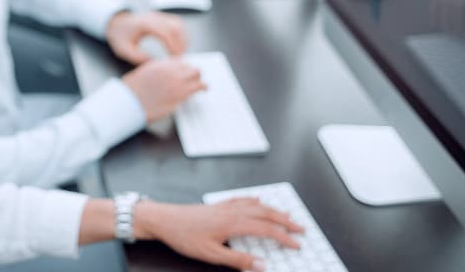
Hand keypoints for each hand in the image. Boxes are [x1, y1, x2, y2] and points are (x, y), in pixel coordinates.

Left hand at [106, 11, 186, 63]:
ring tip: (180, 53)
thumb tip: (154, 64)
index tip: (174, 59)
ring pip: (178, 24)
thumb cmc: (120, 37)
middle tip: (179, 59)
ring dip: (183, 39)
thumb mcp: (123, 50)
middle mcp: (154, 17)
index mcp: (145, 24)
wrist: (116, 23)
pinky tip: (179, 46)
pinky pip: (176, 23)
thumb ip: (136, 57)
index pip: (165, 33)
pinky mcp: (161, 17)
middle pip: (175, 27)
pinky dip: (181, 34)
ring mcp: (158, 16)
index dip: (173, 46)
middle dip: (180, 44)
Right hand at [122, 58, 205, 121]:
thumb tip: (164, 72)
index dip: (184, 67)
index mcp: (161, 65)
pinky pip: (197, 88)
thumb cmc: (132, 90)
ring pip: (197, 76)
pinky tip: (204, 89)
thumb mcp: (143, 72)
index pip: (180, 62)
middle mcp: (171, 71)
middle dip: (194, 73)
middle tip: (195, 78)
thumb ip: (156, 70)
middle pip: (191, 67)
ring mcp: (177, 83)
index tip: (185, 71)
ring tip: (202, 84)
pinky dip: (202, 88)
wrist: (130, 103)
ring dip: (200, 80)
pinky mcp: (180, 96)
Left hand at [136, 199, 304, 271]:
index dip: (284, 237)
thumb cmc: (183, 236)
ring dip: (273, 209)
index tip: (296, 244)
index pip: (266, 229)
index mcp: (233, 223)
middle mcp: (231, 211)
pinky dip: (253, 200)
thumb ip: (238, 259)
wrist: (163, 219)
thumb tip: (261, 264)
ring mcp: (224, 206)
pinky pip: (240, 199)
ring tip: (286, 214)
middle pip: (266, 213)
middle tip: (300, 228)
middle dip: (285, 221)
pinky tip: (256, 200)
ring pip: (255, 205)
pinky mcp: (216, 205)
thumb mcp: (211, 254)